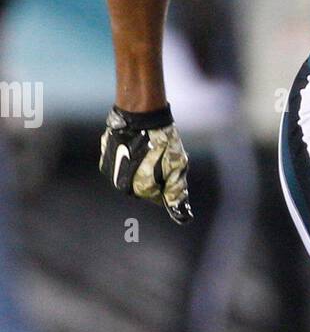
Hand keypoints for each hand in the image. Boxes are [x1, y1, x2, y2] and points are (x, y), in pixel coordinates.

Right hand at [99, 104, 192, 223]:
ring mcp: (109, 168)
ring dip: (138, 165)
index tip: (170, 168)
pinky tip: (137, 143)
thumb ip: (177, 193)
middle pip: (141, 185)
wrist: (140, 113)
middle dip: (152, 175)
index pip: (156, 196)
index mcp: (138, 189)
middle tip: (160, 156)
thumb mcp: (177, 167)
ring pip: (129, 173)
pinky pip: (118, 160)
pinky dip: (128, 155)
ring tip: (148, 148)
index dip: (166, 183)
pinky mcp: (104, 153)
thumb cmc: (161, 140)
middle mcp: (120, 183)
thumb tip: (183, 218)